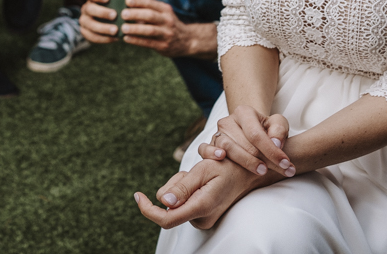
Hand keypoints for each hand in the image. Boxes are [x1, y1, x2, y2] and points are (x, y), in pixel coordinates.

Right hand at [79, 0, 120, 44]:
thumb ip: (118, 0)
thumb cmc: (116, 7)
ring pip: (90, 24)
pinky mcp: (86, 32)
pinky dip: (103, 38)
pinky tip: (114, 38)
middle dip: (102, 12)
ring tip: (115, 30)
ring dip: (103, 28)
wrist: (111, 21)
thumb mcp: (116, 1)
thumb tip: (128, 1)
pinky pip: (92, 36)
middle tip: (114, 15)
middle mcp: (86, 8)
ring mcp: (84, 20)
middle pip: (89, 9)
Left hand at [116, 0, 212, 57]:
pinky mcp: (164, 46)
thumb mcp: (163, 14)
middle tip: (123, 14)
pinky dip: (136, 40)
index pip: (151, 3)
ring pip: (150, 30)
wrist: (187, 41)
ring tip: (123, 28)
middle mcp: (167, 20)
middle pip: (150, 15)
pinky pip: (148, 43)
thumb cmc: (167, 25)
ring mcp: (166, 34)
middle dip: (136, 14)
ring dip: (135, 29)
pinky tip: (127, 38)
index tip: (127, 0)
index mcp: (165, 10)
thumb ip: (148, 11)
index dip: (139, 1)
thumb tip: (126, 9)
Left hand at [134, 156, 259, 229]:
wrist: (249, 171)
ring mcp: (204, 219)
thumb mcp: (203, 170)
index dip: (147, 210)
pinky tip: (202, 181)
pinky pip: (184, 202)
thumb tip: (163, 202)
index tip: (137, 195)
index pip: (166, 219)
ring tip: (200, 175)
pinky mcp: (204, 215)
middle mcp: (202, 218)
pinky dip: (187, 190)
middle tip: (190, 172)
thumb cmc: (228, 167)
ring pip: (176, 202)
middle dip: (173, 187)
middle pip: (169, 206)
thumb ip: (182, 187)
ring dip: (181, 186)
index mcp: (201, 207)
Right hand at [197, 105, 293, 178]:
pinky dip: (210, 154)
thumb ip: (279, 130)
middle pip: (244, 143)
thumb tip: (276, 143)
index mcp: (244, 112)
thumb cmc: (266, 130)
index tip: (287, 164)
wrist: (250, 132)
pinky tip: (222, 158)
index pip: (256, 133)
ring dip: (245, 162)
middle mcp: (228, 121)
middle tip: (280, 171)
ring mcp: (217, 133)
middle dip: (264, 160)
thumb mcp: (277, 124)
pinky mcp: (209, 145)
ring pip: (227, 147)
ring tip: (261, 171)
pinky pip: (204, 149)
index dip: (272, 150)